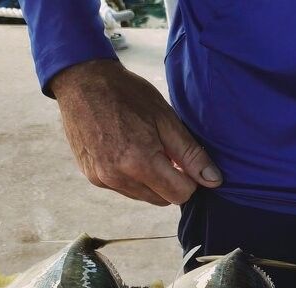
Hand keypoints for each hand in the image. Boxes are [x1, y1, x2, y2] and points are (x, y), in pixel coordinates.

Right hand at [49, 59, 221, 205]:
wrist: (82, 81)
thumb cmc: (127, 94)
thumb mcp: (166, 119)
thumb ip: (191, 154)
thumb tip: (213, 181)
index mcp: (139, 162)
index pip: (180, 194)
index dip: (189, 179)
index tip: (184, 160)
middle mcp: (118, 176)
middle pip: (163, 199)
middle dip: (171, 181)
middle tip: (165, 151)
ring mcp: (102, 179)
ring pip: (144, 196)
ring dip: (152, 181)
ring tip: (144, 148)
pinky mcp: (92, 177)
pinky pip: (125, 189)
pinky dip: (133, 177)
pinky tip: (128, 151)